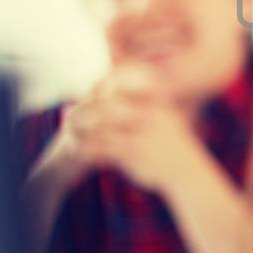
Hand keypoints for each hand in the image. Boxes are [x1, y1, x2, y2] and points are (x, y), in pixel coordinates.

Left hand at [64, 64, 217, 196]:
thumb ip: (140, 97)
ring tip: (65, 134)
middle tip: (65, 114)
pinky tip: (73, 151)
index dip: (96, 87)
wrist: (187, 170)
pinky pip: (101, 148)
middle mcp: (148, 111)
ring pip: (98, 126)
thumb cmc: (169, 140)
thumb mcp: (162, 111)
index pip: (117, 82)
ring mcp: (141, 132)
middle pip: (103, 104)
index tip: (85, 95)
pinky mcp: (134, 153)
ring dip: (77, 129)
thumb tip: (110, 81)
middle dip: (81, 109)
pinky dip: (84, 149)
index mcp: (154, 96)